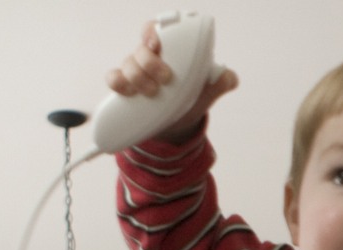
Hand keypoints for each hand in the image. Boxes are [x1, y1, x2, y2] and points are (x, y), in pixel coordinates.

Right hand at [105, 20, 237, 143]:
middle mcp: (151, 57)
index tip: (157, 44)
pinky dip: (119, 83)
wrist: (178, 125)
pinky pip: (113, 78)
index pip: (157, 30)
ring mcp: (136, 71)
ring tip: (152, 92)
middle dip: (150, 62)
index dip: (153, 32)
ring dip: (137, 76)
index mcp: (171, 52)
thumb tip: (229, 77)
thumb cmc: (192, 100)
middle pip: (142, 48)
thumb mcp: (208, 92)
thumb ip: (222, 82)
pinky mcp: (125, 87)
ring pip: (127, 63)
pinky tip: (129, 92)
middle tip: (165, 78)